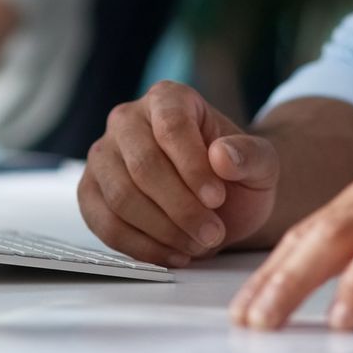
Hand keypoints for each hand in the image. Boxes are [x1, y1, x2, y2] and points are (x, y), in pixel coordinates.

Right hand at [78, 80, 280, 267]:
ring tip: (198, 244)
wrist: (220, 200)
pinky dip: (141, 247)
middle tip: (212, 234)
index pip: (172, 127)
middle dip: (180, 208)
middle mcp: (127, 119)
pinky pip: (105, 225)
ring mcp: (103, 156)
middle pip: (143, 166)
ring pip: (121, 198)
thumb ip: (250, 155)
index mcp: (168, 97)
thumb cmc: (237, 174)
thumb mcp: (262, 163)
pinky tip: (173, 254)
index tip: (217, 199)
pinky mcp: (91, 192)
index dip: (193, 167)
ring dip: (163, 231)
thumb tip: (222, 156)